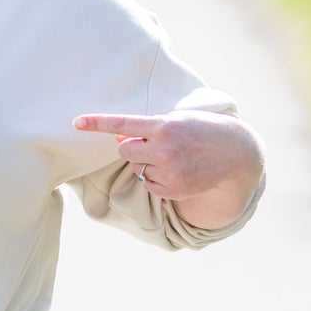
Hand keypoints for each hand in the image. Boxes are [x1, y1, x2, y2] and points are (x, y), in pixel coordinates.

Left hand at [74, 109, 262, 226]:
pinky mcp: (173, 190)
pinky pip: (148, 185)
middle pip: (124, 150)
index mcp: (164, 126)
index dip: (97, 123)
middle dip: (132, 147)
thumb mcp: (176, 120)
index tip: (76, 122)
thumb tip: (119, 136)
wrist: (234, 153)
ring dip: (147, 163)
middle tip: (152, 144)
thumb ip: (147, 127)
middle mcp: (164, 149)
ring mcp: (169, 172)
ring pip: (137, 169)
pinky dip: (157, 179)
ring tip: (174, 158)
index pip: (123, 123)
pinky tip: (177, 171)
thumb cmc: (201, 130)